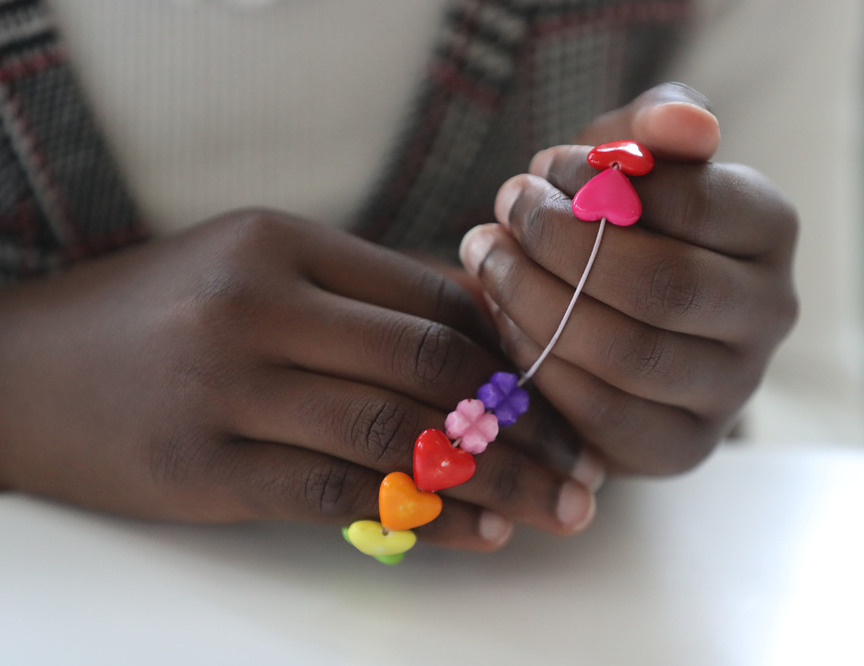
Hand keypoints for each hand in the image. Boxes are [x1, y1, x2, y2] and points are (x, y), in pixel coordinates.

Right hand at [0, 209, 602, 549]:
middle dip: (527, 419)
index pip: (436, 296)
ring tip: (558, 508)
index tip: (569, 392)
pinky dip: (421, 519)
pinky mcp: (204, 470)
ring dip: (494, 478)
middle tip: (586, 463)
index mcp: (283, 243)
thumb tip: (480, 336)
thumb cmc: (158, 314)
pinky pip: (341, 494)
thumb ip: (360, 296)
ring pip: (398, 435)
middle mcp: (259, 306)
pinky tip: (479, 534)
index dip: (517, 348)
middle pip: (432, 363)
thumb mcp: (254, 269)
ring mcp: (228, 389)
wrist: (24, 372)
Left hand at [459, 83, 797, 473]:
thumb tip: (685, 124)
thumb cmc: (625, 221)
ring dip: (535, 299)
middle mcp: (770, 312)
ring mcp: (732, 388)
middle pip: (661, 284)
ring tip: (486, 254)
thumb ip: (655, 126)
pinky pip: (602, 412)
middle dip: (562, 243)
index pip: (696, 202)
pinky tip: (503, 318)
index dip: (602, 183)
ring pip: (627, 353)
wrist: (619, 313)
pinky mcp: (682, 446)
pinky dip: (541, 362)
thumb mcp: (634, 161)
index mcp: (771, 229)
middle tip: (504, 207)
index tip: (543, 169)